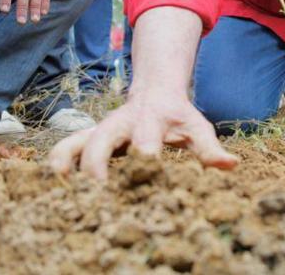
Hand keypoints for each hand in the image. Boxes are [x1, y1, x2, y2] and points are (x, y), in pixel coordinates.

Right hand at [48, 90, 238, 179]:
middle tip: (99, 195)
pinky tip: (54, 188)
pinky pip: (64, 149)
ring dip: (66, 167)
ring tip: (64, 193)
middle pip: (100, 142)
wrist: (155, 89)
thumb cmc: (178, 115)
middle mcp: (119, 124)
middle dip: (97, 167)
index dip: (145, 158)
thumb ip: (209, 148)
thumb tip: (231, 165)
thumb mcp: (197, 126)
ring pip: (74, 144)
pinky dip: (56, 166)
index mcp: (148, 121)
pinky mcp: (87, 138)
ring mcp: (99, 131)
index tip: (146, 175)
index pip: (145, 141)